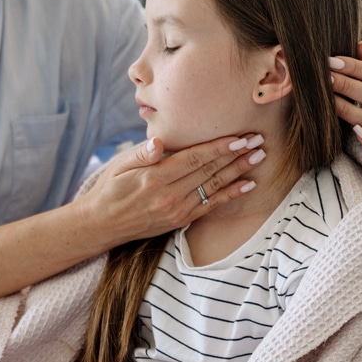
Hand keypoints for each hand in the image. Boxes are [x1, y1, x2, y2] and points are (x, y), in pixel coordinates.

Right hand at [72, 133, 265, 247]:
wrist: (102, 225)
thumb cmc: (109, 189)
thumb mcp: (118, 166)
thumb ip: (140, 154)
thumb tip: (157, 142)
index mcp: (154, 178)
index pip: (193, 159)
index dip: (218, 147)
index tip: (239, 137)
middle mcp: (169, 196)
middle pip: (209, 171)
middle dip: (236, 155)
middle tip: (258, 140)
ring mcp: (176, 210)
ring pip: (214, 187)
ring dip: (239, 171)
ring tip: (259, 157)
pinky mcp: (180, 220)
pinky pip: (210, 206)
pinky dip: (231, 195)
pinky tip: (248, 184)